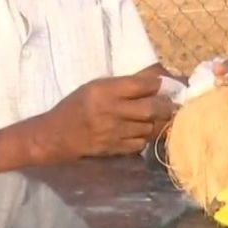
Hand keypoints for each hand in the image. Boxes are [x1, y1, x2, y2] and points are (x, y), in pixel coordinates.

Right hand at [30, 69, 173, 164]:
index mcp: (105, 91)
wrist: (56, 136)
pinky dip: (146, 137)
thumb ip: (124, 84)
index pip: (142, 85)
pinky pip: (140, 143)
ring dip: (158, 122)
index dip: (159, 84)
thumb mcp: (96, 87)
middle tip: (172, 104)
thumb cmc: (76, 106)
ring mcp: (113, 132)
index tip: (166, 85)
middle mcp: (111, 111)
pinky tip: (143, 132)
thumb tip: (157, 78)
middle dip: (166, 106)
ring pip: (149, 127)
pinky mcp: (114, 149)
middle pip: (151, 108)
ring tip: (160, 118)